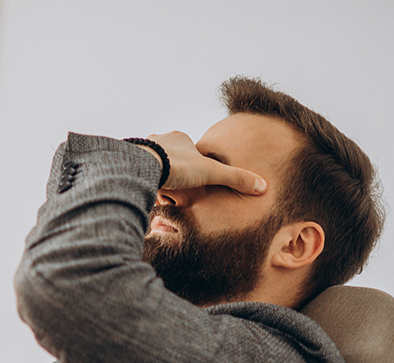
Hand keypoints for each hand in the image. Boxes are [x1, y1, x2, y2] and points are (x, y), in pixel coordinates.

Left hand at [144, 131, 266, 194]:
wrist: (144, 167)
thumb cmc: (178, 168)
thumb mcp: (211, 174)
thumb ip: (235, 179)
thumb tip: (262, 187)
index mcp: (180, 138)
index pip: (190, 154)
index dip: (193, 170)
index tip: (191, 182)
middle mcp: (161, 139)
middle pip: (171, 160)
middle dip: (173, 175)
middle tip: (174, 189)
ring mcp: (143, 148)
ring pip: (154, 166)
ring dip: (157, 179)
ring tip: (159, 192)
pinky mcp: (130, 160)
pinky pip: (139, 172)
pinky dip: (143, 181)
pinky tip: (145, 191)